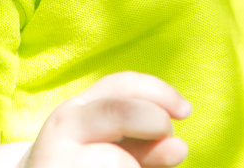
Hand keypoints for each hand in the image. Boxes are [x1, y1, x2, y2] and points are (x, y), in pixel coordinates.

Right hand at [20, 72, 190, 167]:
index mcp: (79, 108)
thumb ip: (147, 144)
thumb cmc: (84, 164)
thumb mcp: (114, 147)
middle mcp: (64, 126)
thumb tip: (179, 147)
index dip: (160, 92)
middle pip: (119, 112)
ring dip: (134, 165)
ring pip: (114, 158)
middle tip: (173, 146)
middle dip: (153, 123)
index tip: (186, 111)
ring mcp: (57, 157)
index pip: (122, 85)